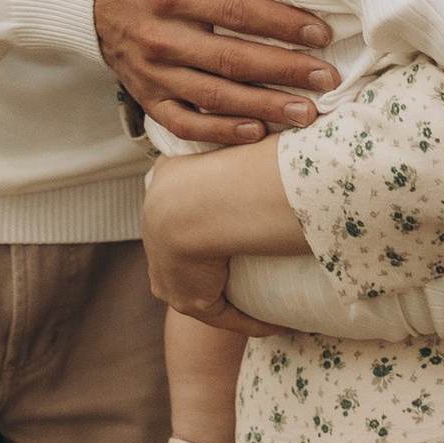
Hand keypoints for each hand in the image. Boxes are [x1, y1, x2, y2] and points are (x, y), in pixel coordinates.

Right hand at [93, 0, 338, 145]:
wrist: (84, 3)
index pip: (237, 12)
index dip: (282, 24)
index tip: (321, 33)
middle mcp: (160, 37)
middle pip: (233, 60)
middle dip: (286, 71)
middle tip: (328, 79)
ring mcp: (152, 73)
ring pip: (215, 97)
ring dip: (265, 108)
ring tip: (307, 112)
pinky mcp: (146, 97)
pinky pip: (184, 123)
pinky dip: (221, 132)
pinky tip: (257, 132)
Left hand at [142, 144, 298, 338]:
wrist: (196, 203)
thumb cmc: (226, 162)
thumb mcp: (233, 141)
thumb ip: (249, 138)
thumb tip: (284, 120)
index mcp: (167, 188)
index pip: (188, 205)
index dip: (217, 215)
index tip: (248, 220)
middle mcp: (159, 230)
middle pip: (188, 249)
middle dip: (217, 257)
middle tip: (259, 259)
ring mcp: (166, 267)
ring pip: (203, 283)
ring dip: (233, 290)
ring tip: (272, 293)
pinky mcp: (184, 297)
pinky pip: (220, 314)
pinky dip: (249, 319)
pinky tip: (278, 322)